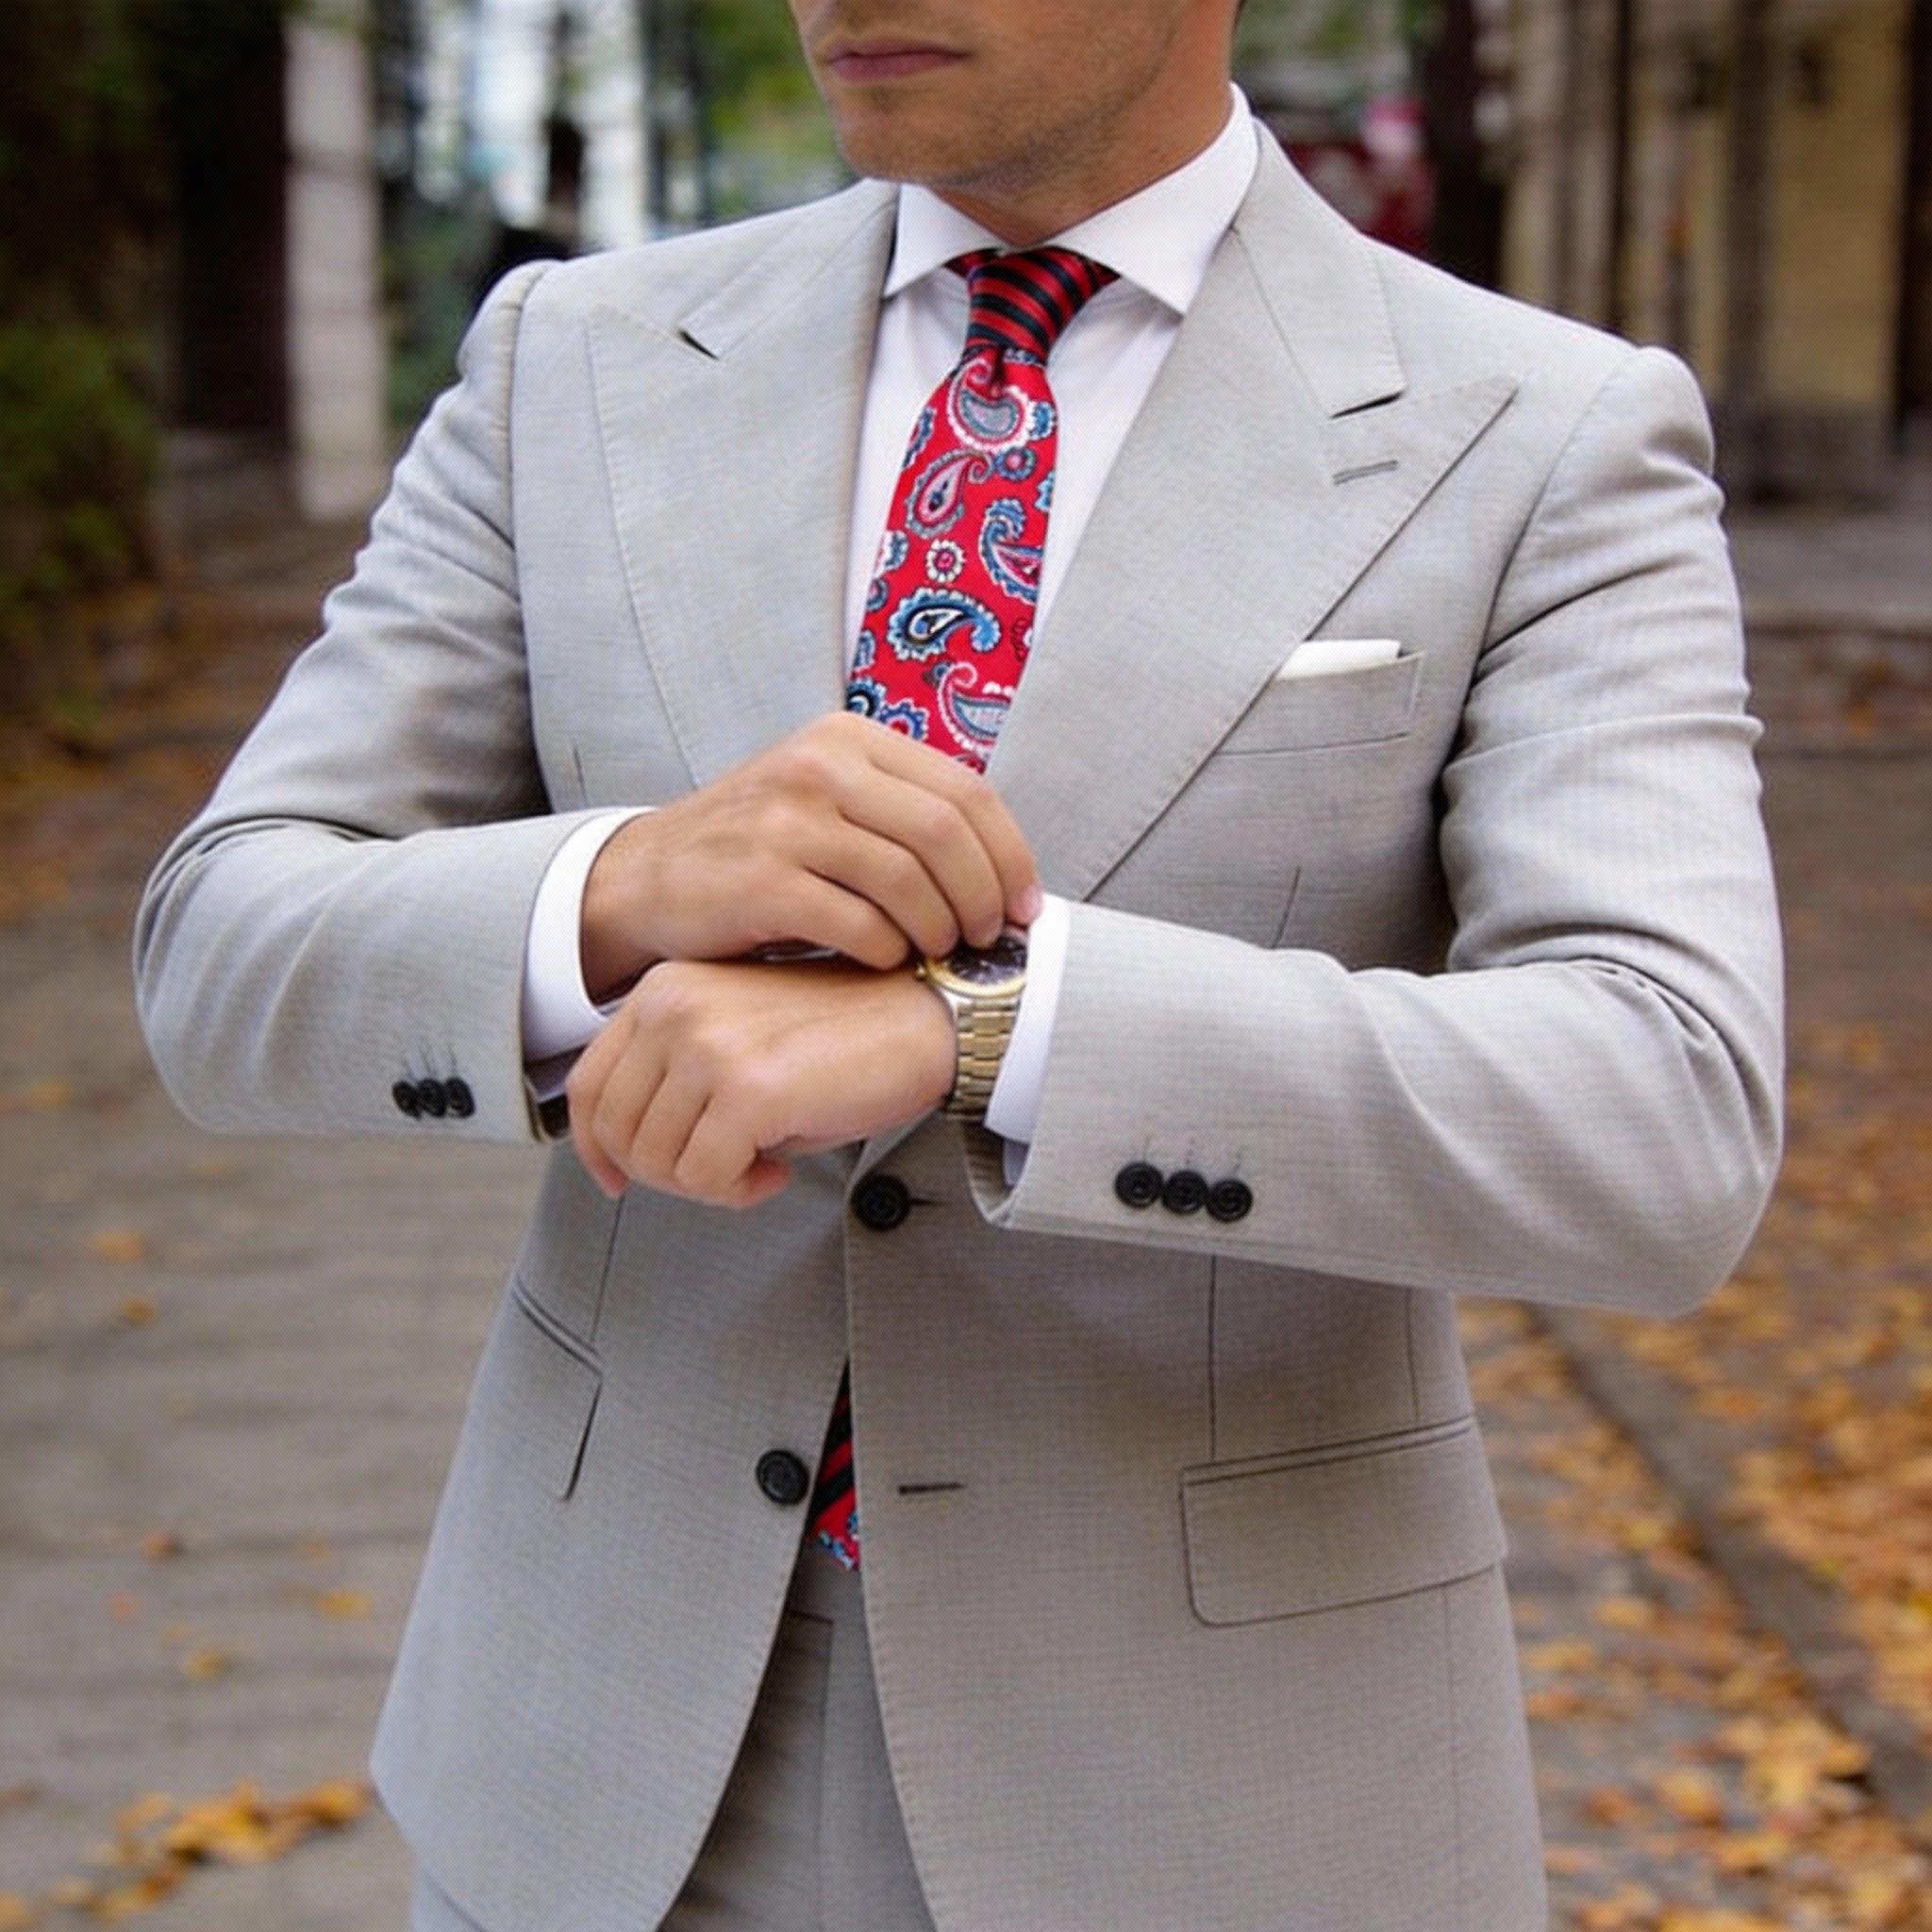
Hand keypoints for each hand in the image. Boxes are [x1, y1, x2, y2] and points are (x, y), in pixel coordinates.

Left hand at [566, 957, 955, 1207]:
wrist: (926, 1019)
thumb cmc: (844, 1040)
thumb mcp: (742, 1044)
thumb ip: (680, 1081)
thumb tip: (628, 1157)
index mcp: (667, 988)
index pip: (590, 1083)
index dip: (595, 1147)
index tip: (618, 1180)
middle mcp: (675, 1007)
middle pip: (617, 1132)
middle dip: (665, 1175)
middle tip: (724, 1173)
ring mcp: (708, 1045)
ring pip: (656, 1162)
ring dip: (707, 1184)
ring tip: (759, 1162)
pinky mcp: (747, 1088)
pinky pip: (707, 1177)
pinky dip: (740, 1192)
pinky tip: (779, 1168)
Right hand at [580, 712, 1040, 1000]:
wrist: (650, 877)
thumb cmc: (759, 847)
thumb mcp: (827, 797)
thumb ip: (902, 809)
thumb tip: (1002, 864)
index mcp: (848, 738)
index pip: (965, 791)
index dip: (1009, 855)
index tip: (1026, 904)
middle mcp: (818, 766)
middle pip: (945, 832)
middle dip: (983, 896)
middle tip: (989, 937)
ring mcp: (786, 820)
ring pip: (908, 880)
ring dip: (940, 930)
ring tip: (940, 952)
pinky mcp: (761, 880)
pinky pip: (860, 924)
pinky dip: (887, 951)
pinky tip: (884, 960)